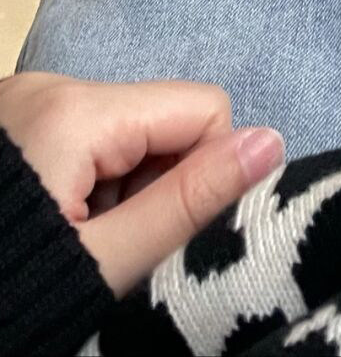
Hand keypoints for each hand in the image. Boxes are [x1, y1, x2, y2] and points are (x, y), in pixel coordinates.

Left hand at [0, 72, 284, 295]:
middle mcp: (47, 86)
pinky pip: (80, 145)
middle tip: (110, 253)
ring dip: (120, 195)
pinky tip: (54, 237)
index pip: (203, 110)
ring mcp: (20, 104)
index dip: (201, 178)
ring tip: (76, 250)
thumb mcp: (102, 264)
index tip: (158, 238)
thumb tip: (272, 142)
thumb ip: (188, 203)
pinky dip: (85, 191)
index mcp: (75, 107)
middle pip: (160, 122)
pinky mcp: (6, 127)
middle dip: (154, 188)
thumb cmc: (4, 296)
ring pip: (123, 138)